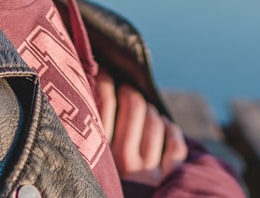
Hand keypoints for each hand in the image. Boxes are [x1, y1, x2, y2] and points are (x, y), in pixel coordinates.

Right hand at [96, 70, 188, 185]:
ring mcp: (149, 169)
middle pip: (133, 104)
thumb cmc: (99, 188)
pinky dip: (170, 131)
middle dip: (130, 92)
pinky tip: (163, 129)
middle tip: (125, 92)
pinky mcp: (169, 178)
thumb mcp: (85, 164)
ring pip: (155, 120)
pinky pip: (175, 141)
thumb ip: (85, 134)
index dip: (104, 79)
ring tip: (143, 114)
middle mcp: (123, 161)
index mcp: (98, 155)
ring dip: (150, 112)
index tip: (103, 73)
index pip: (102, 101)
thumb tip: (84, 86)